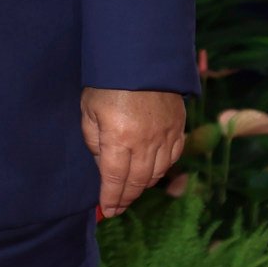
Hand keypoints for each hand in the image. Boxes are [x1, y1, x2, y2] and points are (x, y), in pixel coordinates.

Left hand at [80, 88, 185, 217]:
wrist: (140, 56)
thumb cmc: (107, 81)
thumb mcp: (89, 109)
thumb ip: (94, 140)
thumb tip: (103, 166)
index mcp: (119, 138)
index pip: (114, 179)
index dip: (111, 198)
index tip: (108, 210)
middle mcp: (145, 142)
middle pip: (137, 181)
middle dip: (127, 197)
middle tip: (118, 207)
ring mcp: (165, 135)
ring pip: (156, 172)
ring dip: (143, 186)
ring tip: (132, 193)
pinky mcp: (178, 127)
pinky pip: (172, 157)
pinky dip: (162, 169)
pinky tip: (153, 173)